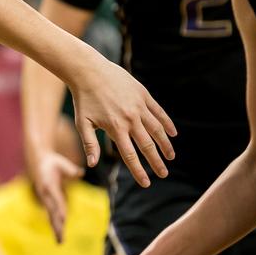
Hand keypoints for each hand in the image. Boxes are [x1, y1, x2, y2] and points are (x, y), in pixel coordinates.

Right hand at [31, 150, 83, 242]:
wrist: (37, 162)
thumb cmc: (52, 162)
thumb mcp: (60, 163)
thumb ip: (70, 169)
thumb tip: (80, 173)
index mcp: (48, 185)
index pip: (56, 199)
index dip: (60, 209)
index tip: (64, 219)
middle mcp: (45, 194)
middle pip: (52, 212)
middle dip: (57, 226)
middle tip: (61, 239)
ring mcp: (45, 199)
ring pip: (51, 216)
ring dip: (56, 229)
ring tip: (60, 242)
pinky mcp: (47, 201)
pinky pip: (51, 214)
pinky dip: (54, 224)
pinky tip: (59, 234)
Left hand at [70, 57, 175, 186]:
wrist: (88, 71)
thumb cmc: (83, 99)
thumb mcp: (83, 123)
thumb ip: (90, 144)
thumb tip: (92, 165)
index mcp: (115, 128)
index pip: (130, 155)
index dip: (138, 171)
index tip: (146, 183)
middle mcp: (130, 119)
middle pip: (147, 145)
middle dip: (157, 161)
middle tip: (164, 174)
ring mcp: (139, 106)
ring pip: (157, 129)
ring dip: (165, 144)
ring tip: (171, 156)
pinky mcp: (143, 95)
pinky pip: (159, 112)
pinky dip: (167, 123)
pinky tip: (173, 134)